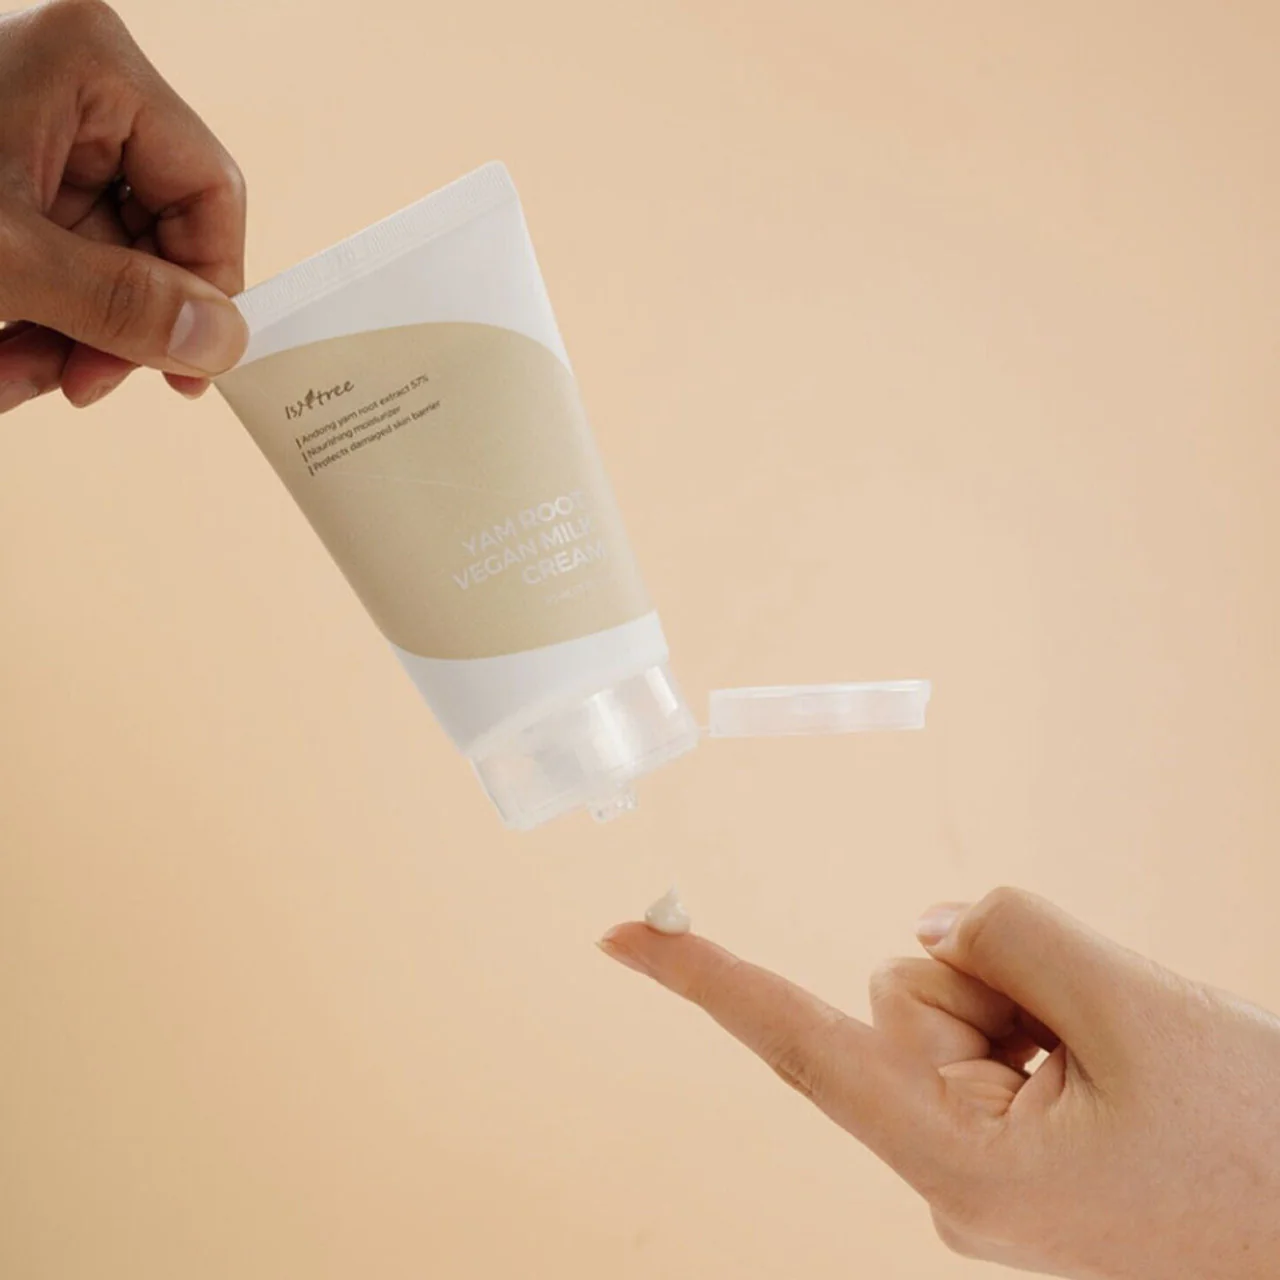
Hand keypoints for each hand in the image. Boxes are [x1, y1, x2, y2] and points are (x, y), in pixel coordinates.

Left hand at [0, 0, 247, 413]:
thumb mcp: (1, 262)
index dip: (209, 288)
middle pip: (154, 230)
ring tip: (9, 377)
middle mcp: (69, 88)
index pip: (208, 187)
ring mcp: (31, 130)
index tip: (186, 370)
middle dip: (116, 323)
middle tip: (80, 384)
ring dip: (68, 336)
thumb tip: (222, 342)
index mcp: (88, 66)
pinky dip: (29, 319)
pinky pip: (52, 260)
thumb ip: (123, 304)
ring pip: (101, 258)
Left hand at [600, 888, 1279, 1278]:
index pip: (799, 1046)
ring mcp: (973, 1161)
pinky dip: (1042, 1019)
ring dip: (1030, 1000)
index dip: (706, 982)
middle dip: (990, 977)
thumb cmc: (1254, 1142)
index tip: (622, 934)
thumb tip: (926, 925)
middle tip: (1104, 1038)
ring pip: (950, 998)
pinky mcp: (1005, 1143)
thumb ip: (1006, 935)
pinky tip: (1109, 1069)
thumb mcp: (1132, 1009)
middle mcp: (941, 1170)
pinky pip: (990, 1027)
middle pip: (905, 989)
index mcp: (954, 1160)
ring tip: (1120, 1063)